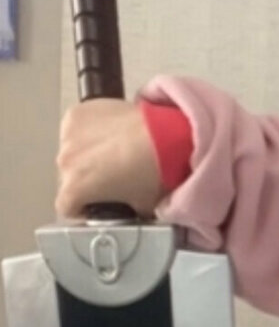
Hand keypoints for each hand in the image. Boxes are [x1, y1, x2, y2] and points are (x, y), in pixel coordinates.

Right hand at [55, 99, 166, 219]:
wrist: (166, 135)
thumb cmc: (154, 170)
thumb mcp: (142, 204)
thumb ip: (128, 212)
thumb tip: (132, 210)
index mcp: (74, 190)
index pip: (66, 207)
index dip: (82, 208)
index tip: (95, 203)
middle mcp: (64, 162)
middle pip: (69, 175)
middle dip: (86, 177)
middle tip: (111, 173)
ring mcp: (68, 135)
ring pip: (72, 149)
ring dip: (86, 151)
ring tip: (114, 148)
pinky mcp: (77, 114)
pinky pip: (78, 125)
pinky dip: (90, 128)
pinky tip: (111, 129)